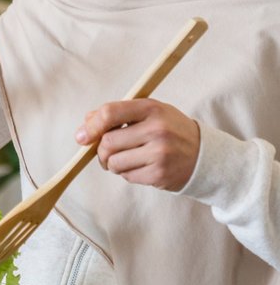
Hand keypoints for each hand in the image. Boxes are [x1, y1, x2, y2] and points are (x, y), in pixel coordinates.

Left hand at [75, 99, 199, 191]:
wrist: (204, 154)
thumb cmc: (170, 130)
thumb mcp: (150, 112)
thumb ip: (119, 113)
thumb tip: (86, 122)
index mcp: (151, 108)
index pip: (111, 113)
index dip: (91, 125)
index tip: (81, 136)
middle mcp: (156, 129)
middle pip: (107, 142)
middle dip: (101, 150)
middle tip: (107, 152)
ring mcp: (159, 153)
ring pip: (114, 163)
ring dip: (112, 164)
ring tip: (127, 159)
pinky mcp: (159, 174)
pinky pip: (126, 176)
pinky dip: (126, 173)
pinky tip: (140, 166)